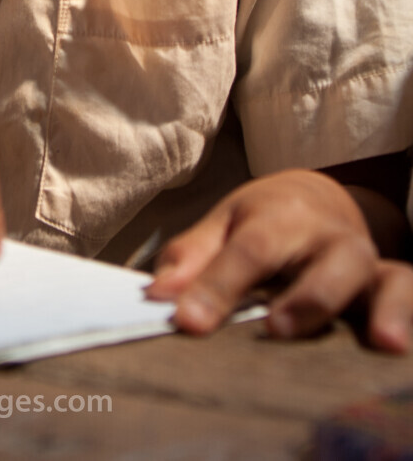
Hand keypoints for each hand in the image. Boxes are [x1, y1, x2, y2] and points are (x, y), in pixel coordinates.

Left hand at [145, 169, 412, 350]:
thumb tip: (157, 298)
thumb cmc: (264, 221)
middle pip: (319, 266)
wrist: (320, 200)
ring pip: (376, 280)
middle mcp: (327, 238)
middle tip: (276, 327)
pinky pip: (405, 293)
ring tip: (376, 339)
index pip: (248, 252)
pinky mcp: (389, 283)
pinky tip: (395, 344)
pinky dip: (404, 316)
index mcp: (279, 217)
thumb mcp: (224, 225)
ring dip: (377, 309)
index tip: (187, 322)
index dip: (218, 287)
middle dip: (302, 299)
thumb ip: (191, 258)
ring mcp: (363, 262)